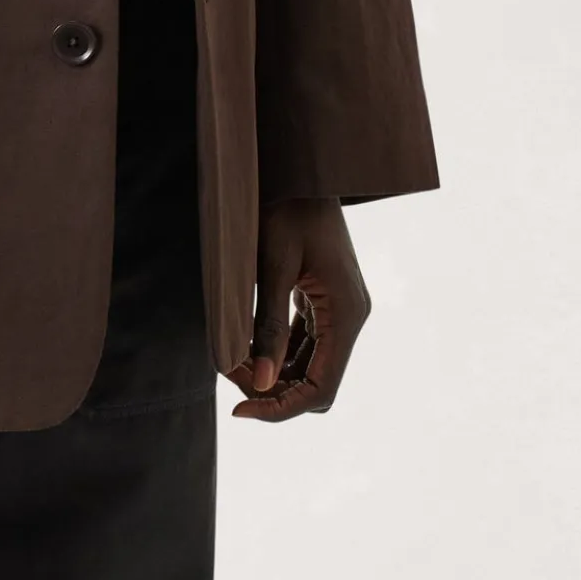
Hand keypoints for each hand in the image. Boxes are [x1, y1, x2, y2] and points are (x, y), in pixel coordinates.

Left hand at [223, 196, 369, 421]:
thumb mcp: (273, 265)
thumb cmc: (286, 208)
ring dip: (274, 373)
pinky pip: (305, 343)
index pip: (322, 388)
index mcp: (346, 315)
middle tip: (230, 378)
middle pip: (317, 383)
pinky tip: (248, 347)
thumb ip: (269, 326)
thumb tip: (260, 382)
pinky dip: (278, 352)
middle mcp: (350, 319)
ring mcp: (339, 311)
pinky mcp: (324, 301)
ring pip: (310, 366)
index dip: (283, 408)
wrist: (302, 169)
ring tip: (233, 362)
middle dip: (274, 392)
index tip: (241, 410)